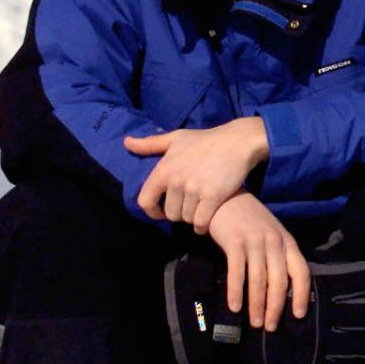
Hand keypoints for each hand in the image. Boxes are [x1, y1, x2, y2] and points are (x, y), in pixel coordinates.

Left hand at [126, 117, 269, 231]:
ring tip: (200, 209)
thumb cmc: (206, 139)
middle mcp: (176, 181)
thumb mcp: (176, 138)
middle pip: (170, 213)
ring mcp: (194, 190)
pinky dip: (202, 225)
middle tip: (189, 206)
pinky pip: (201, 221)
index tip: (161, 213)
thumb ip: (150, 144)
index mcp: (164, 169)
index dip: (152, 212)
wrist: (238, 141)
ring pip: (187, 218)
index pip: (145, 201)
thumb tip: (126, 142)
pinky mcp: (213, 196)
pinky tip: (206, 221)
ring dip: (193, 218)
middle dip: (179, 213)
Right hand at [206, 190, 309, 331]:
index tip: (298, 315)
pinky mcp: (235, 242)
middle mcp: (275, 242)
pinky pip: (238, 272)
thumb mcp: (271, 235)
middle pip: (280, 281)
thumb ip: (277, 256)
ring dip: (257, 305)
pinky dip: (236, 292)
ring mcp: (255, 241)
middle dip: (276, 307)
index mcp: (287, 242)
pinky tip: (234, 307)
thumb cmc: (248, 220)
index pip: (302, 272)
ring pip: (260, 280)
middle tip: (270, 327)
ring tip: (255, 323)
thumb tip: (279, 290)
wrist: (224, 197)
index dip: (301, 295)